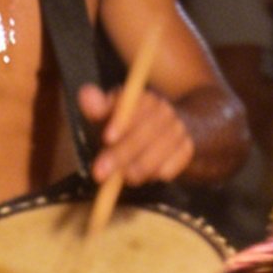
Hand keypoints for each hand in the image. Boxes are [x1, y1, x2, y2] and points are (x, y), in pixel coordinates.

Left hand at [80, 83, 195, 187]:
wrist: (169, 132)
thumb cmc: (128, 127)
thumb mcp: (110, 116)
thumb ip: (98, 108)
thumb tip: (85, 94)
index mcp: (142, 98)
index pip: (134, 106)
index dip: (121, 122)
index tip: (107, 138)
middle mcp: (163, 110)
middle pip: (146, 131)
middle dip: (122, 154)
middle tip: (100, 173)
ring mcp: (177, 128)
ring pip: (161, 149)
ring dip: (141, 167)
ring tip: (125, 178)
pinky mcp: (187, 148)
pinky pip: (177, 162)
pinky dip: (161, 172)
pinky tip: (149, 178)